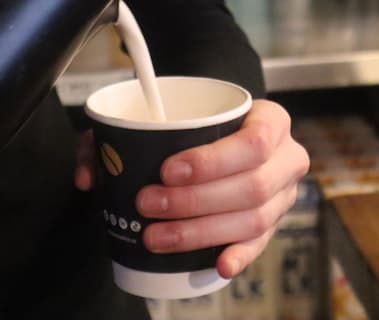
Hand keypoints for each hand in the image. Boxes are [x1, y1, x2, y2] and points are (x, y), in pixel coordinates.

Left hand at [76, 100, 310, 278]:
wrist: (229, 132)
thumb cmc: (198, 123)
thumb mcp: (166, 114)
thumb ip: (120, 134)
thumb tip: (91, 175)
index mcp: (271, 121)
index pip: (254, 142)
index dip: (212, 161)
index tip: (166, 169)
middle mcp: (287, 159)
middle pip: (251, 187)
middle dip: (194, 201)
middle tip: (148, 204)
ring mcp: (283, 196)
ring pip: (252, 221)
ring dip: (200, 231)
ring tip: (156, 235)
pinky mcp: (272, 225)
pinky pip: (260, 245)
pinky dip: (238, 255)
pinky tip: (217, 265)